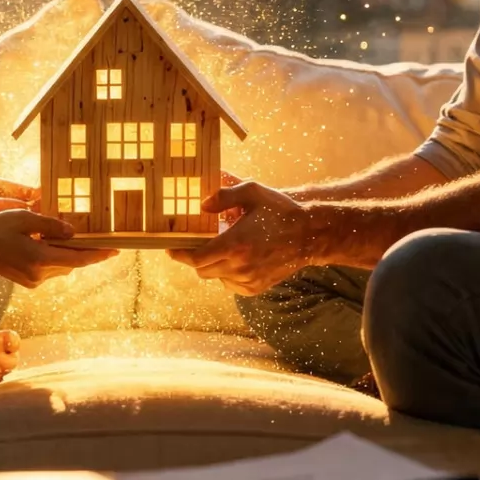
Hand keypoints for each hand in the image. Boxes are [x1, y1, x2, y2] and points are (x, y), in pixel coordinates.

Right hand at [0, 210, 114, 287]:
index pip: (78, 258)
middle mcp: (39, 274)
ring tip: (68, 236)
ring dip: (67, 254)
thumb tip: (73, 232)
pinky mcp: (29, 282)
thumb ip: (51, 225)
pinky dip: (55, 257)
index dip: (99, 254)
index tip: (116, 250)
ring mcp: (34, 281)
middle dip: (83, 250)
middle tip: (98, 237)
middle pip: (72, 263)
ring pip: (62, 266)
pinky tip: (49, 244)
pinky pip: (50, 269)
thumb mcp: (25, 218)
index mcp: (39, 258)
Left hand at [168, 181, 314, 295]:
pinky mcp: (256, 287)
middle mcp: (240, 266)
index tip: (169, 248)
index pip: (195, 258)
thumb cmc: (280, 210)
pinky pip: (230, 284)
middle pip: (201, 269)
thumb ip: (224, 195)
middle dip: (195, 256)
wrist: (310, 234)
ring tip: (223, 246)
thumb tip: (202, 205)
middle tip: (196, 242)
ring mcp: (248, 280)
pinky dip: (227, 273)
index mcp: (235, 244)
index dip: (178, 254)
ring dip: (212, 264)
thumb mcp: (252, 192)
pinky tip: (236, 257)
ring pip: (215, 277)